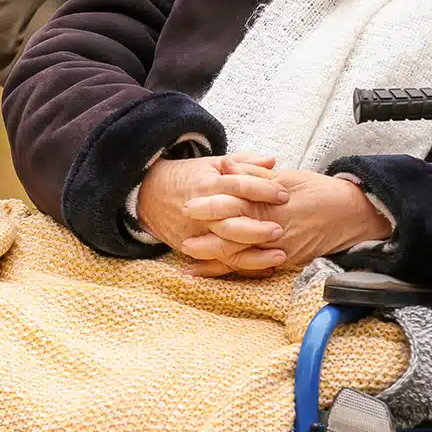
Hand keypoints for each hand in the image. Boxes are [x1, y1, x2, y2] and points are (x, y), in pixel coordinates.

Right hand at [136, 154, 289, 272]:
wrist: (148, 195)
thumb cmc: (188, 177)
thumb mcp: (212, 164)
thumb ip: (244, 162)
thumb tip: (273, 161)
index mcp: (208, 185)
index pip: (239, 186)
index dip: (263, 189)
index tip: (284, 194)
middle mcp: (202, 211)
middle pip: (231, 222)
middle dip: (257, 228)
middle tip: (280, 230)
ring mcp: (196, 233)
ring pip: (226, 248)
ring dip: (254, 255)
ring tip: (280, 256)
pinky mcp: (192, 250)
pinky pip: (219, 264)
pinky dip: (242, 269)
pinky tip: (265, 270)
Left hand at [183, 169, 391, 276]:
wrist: (352, 215)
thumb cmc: (320, 192)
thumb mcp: (288, 177)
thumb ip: (254, 175)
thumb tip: (224, 164)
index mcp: (271, 203)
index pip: (234, 205)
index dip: (210, 206)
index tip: (189, 204)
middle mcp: (273, 229)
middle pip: (232, 236)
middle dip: (206, 239)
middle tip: (181, 238)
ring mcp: (279, 248)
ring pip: (241, 257)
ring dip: (214, 261)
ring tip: (189, 263)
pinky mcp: (285, 260)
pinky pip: (254, 268)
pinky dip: (233, 272)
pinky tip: (215, 276)